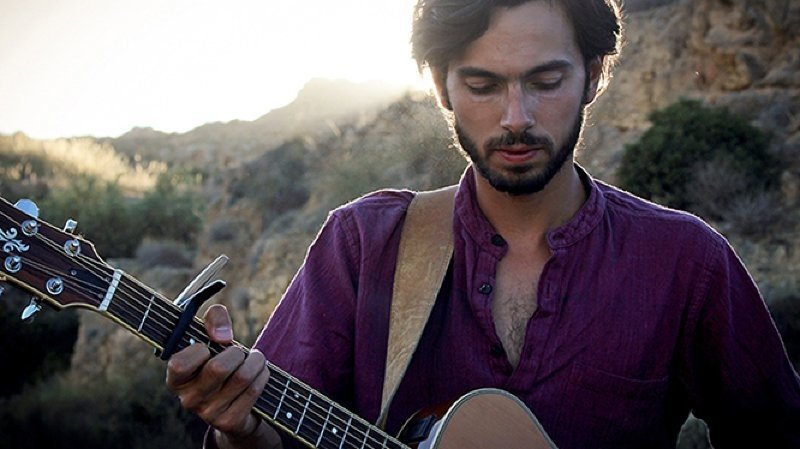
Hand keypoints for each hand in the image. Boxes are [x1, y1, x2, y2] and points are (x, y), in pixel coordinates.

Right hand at [166, 304, 277, 446]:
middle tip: (239, 351)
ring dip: (256, 361)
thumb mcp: (210, 334)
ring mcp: (208, 414)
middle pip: (218, 368)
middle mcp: (188, 399)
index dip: (199, 350)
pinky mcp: (229, 421)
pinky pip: (254, 390)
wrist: (233, 400)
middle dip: (236, 352)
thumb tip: (223, 337)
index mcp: (175, 379)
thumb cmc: (217, 358)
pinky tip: (259, 373)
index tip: (207, 347)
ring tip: (255, 359)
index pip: (179, 364)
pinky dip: (263, 375)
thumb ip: (214, 318)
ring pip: (242, 377)